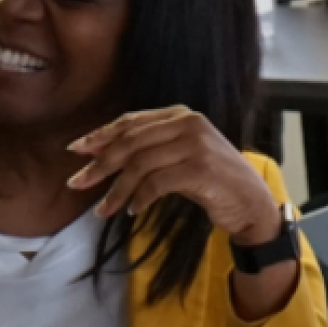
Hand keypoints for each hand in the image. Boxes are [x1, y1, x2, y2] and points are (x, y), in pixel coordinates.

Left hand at [67, 106, 281, 244]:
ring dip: (116, 190)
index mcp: (181, 115)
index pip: (131, 122)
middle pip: (130, 142)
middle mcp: (189, 124)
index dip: (100, 135)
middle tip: (77, 184)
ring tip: (103, 209)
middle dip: (100, 164)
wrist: (252, 205)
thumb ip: (147, 151)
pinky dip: (139, 199)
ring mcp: (197, 145)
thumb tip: (97, 153)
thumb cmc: (211, 183)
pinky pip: (156, 184)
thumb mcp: (178, 158)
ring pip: (140, 165)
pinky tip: (133, 211)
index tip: (76, 150)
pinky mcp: (201, 170)